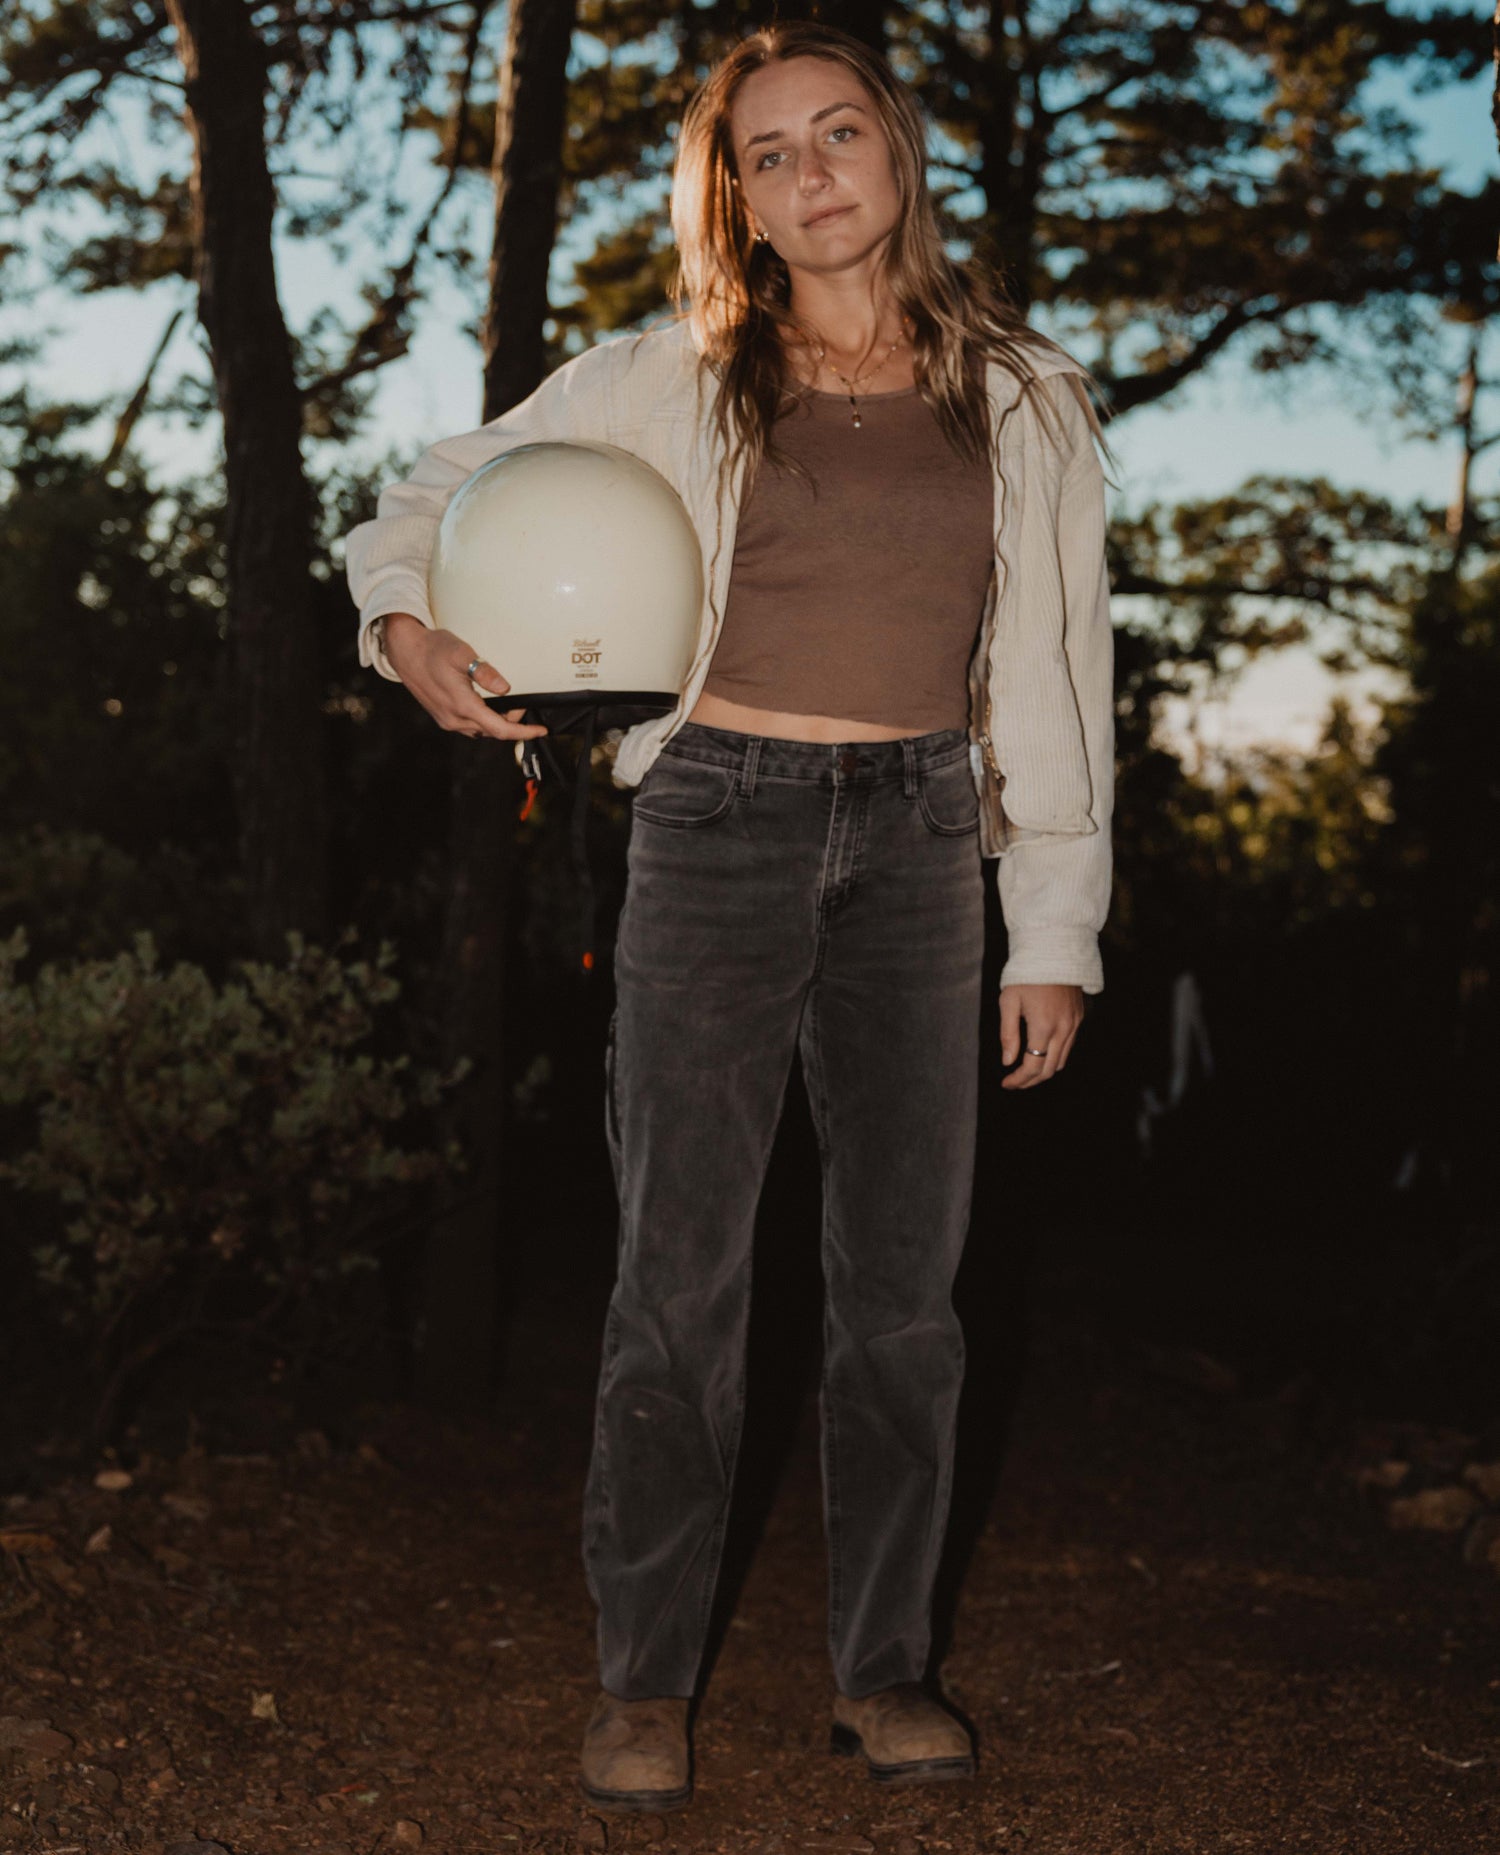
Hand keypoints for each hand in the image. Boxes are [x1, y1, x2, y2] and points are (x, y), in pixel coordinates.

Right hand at [381, 613, 547, 743]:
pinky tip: (488, 708)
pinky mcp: (442, 717)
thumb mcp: (461, 653)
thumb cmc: (432, 648)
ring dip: (497, 723)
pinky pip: (469, 726)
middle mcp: (454, 719)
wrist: (404, 650)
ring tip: (509, 707)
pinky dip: (484, 721)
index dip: (523, 732)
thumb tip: (505, 688)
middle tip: (523, 705)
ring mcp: (446, 720)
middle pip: (493, 732)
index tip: (540, 730)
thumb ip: (484, 672)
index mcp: (462, 706)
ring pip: (481, 731)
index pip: (500, 729)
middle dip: (512, 723)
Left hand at [999, 983, 1083, 1089]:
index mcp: (1043, 1026)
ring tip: (1025, 1071)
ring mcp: (1074, 1024)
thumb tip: (1007, 1061)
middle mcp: (1063, 1029)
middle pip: (1048, 1070)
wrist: (1053, 951)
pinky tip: (1040, 1053)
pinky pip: (1068, 1047)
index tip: (1006, 1083)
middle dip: (1030, 1081)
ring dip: (1043, 1071)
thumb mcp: (1008, 1001)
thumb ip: (1008, 1034)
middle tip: (1014, 1082)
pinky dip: (1054, 1056)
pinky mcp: (1079, 1018)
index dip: (1018, 1080)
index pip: (1032, 1066)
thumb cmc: (1026, 974)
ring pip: (1061, 1061)